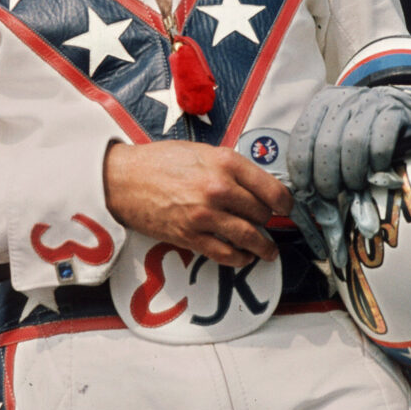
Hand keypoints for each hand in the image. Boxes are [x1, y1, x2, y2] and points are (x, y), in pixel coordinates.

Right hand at [103, 141, 293, 266]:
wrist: (124, 179)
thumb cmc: (160, 161)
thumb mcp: (202, 151)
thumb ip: (230, 166)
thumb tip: (255, 184)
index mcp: (226, 163)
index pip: (272, 189)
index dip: (285, 203)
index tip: (286, 208)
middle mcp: (219, 189)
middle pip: (262, 214)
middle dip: (268, 221)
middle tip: (268, 224)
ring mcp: (206, 215)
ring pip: (249, 237)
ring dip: (264, 247)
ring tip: (268, 251)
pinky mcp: (191, 236)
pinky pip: (225, 254)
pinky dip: (240, 258)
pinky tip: (244, 256)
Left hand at [287, 85, 410, 257]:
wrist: (394, 102)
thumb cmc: (357, 126)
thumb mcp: (333, 132)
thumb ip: (316, 157)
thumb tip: (305, 197)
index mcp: (320, 104)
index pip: (301, 138)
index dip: (301, 170)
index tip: (307, 190)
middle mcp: (342, 100)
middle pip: (326, 145)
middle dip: (327, 178)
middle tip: (333, 194)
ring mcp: (368, 104)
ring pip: (353, 145)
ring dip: (352, 174)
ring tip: (355, 185)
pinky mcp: (393, 112)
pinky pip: (380, 145)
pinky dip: (377, 164)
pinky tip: (376, 170)